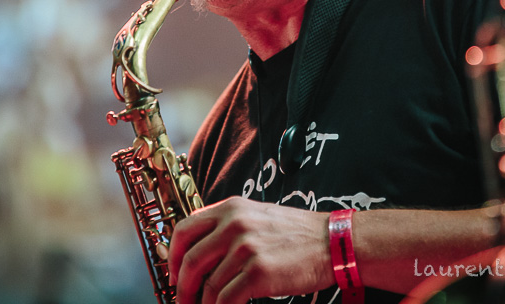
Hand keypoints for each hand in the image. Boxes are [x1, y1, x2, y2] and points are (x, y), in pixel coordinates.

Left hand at [168, 196, 334, 303]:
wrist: (332, 242)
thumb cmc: (296, 233)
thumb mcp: (257, 216)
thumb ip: (228, 227)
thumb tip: (198, 251)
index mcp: (230, 208)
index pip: (184, 229)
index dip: (172, 256)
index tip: (173, 273)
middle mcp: (234, 224)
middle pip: (190, 260)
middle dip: (181, 287)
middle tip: (183, 300)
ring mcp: (246, 247)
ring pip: (207, 284)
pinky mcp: (258, 272)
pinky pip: (226, 299)